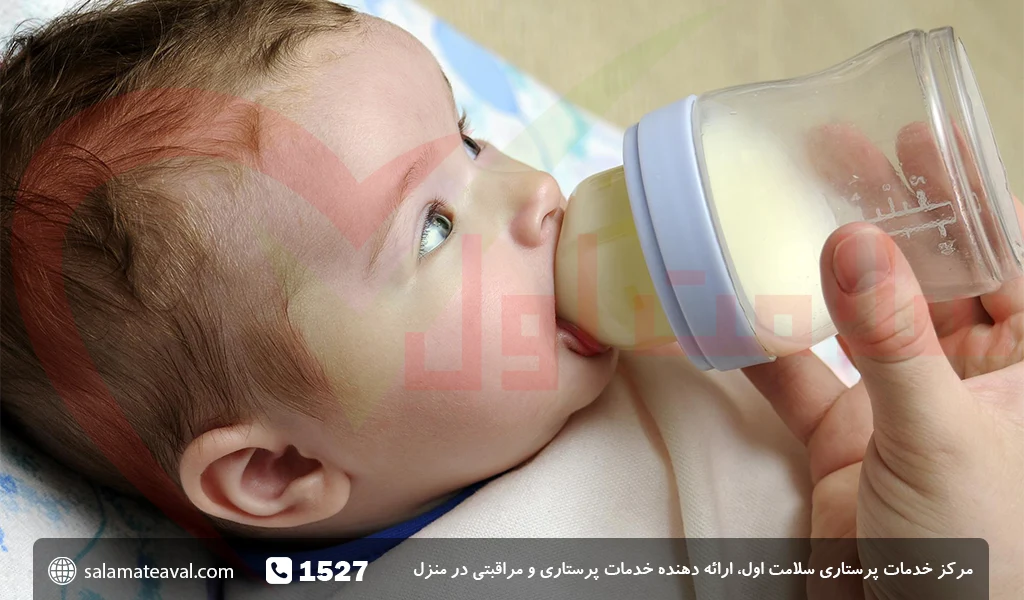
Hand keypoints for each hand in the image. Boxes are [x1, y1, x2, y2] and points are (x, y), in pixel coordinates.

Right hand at [743, 123, 1023, 598]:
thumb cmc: (984, 559)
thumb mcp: (944, 439)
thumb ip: (895, 340)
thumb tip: (853, 243)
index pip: (1013, 259)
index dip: (970, 195)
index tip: (921, 138)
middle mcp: (972, 382)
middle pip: (930, 275)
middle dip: (887, 215)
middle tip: (838, 152)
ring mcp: (903, 409)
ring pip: (862, 320)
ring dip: (821, 271)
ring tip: (781, 203)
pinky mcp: (845, 444)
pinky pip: (800, 379)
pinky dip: (763, 347)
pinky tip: (725, 307)